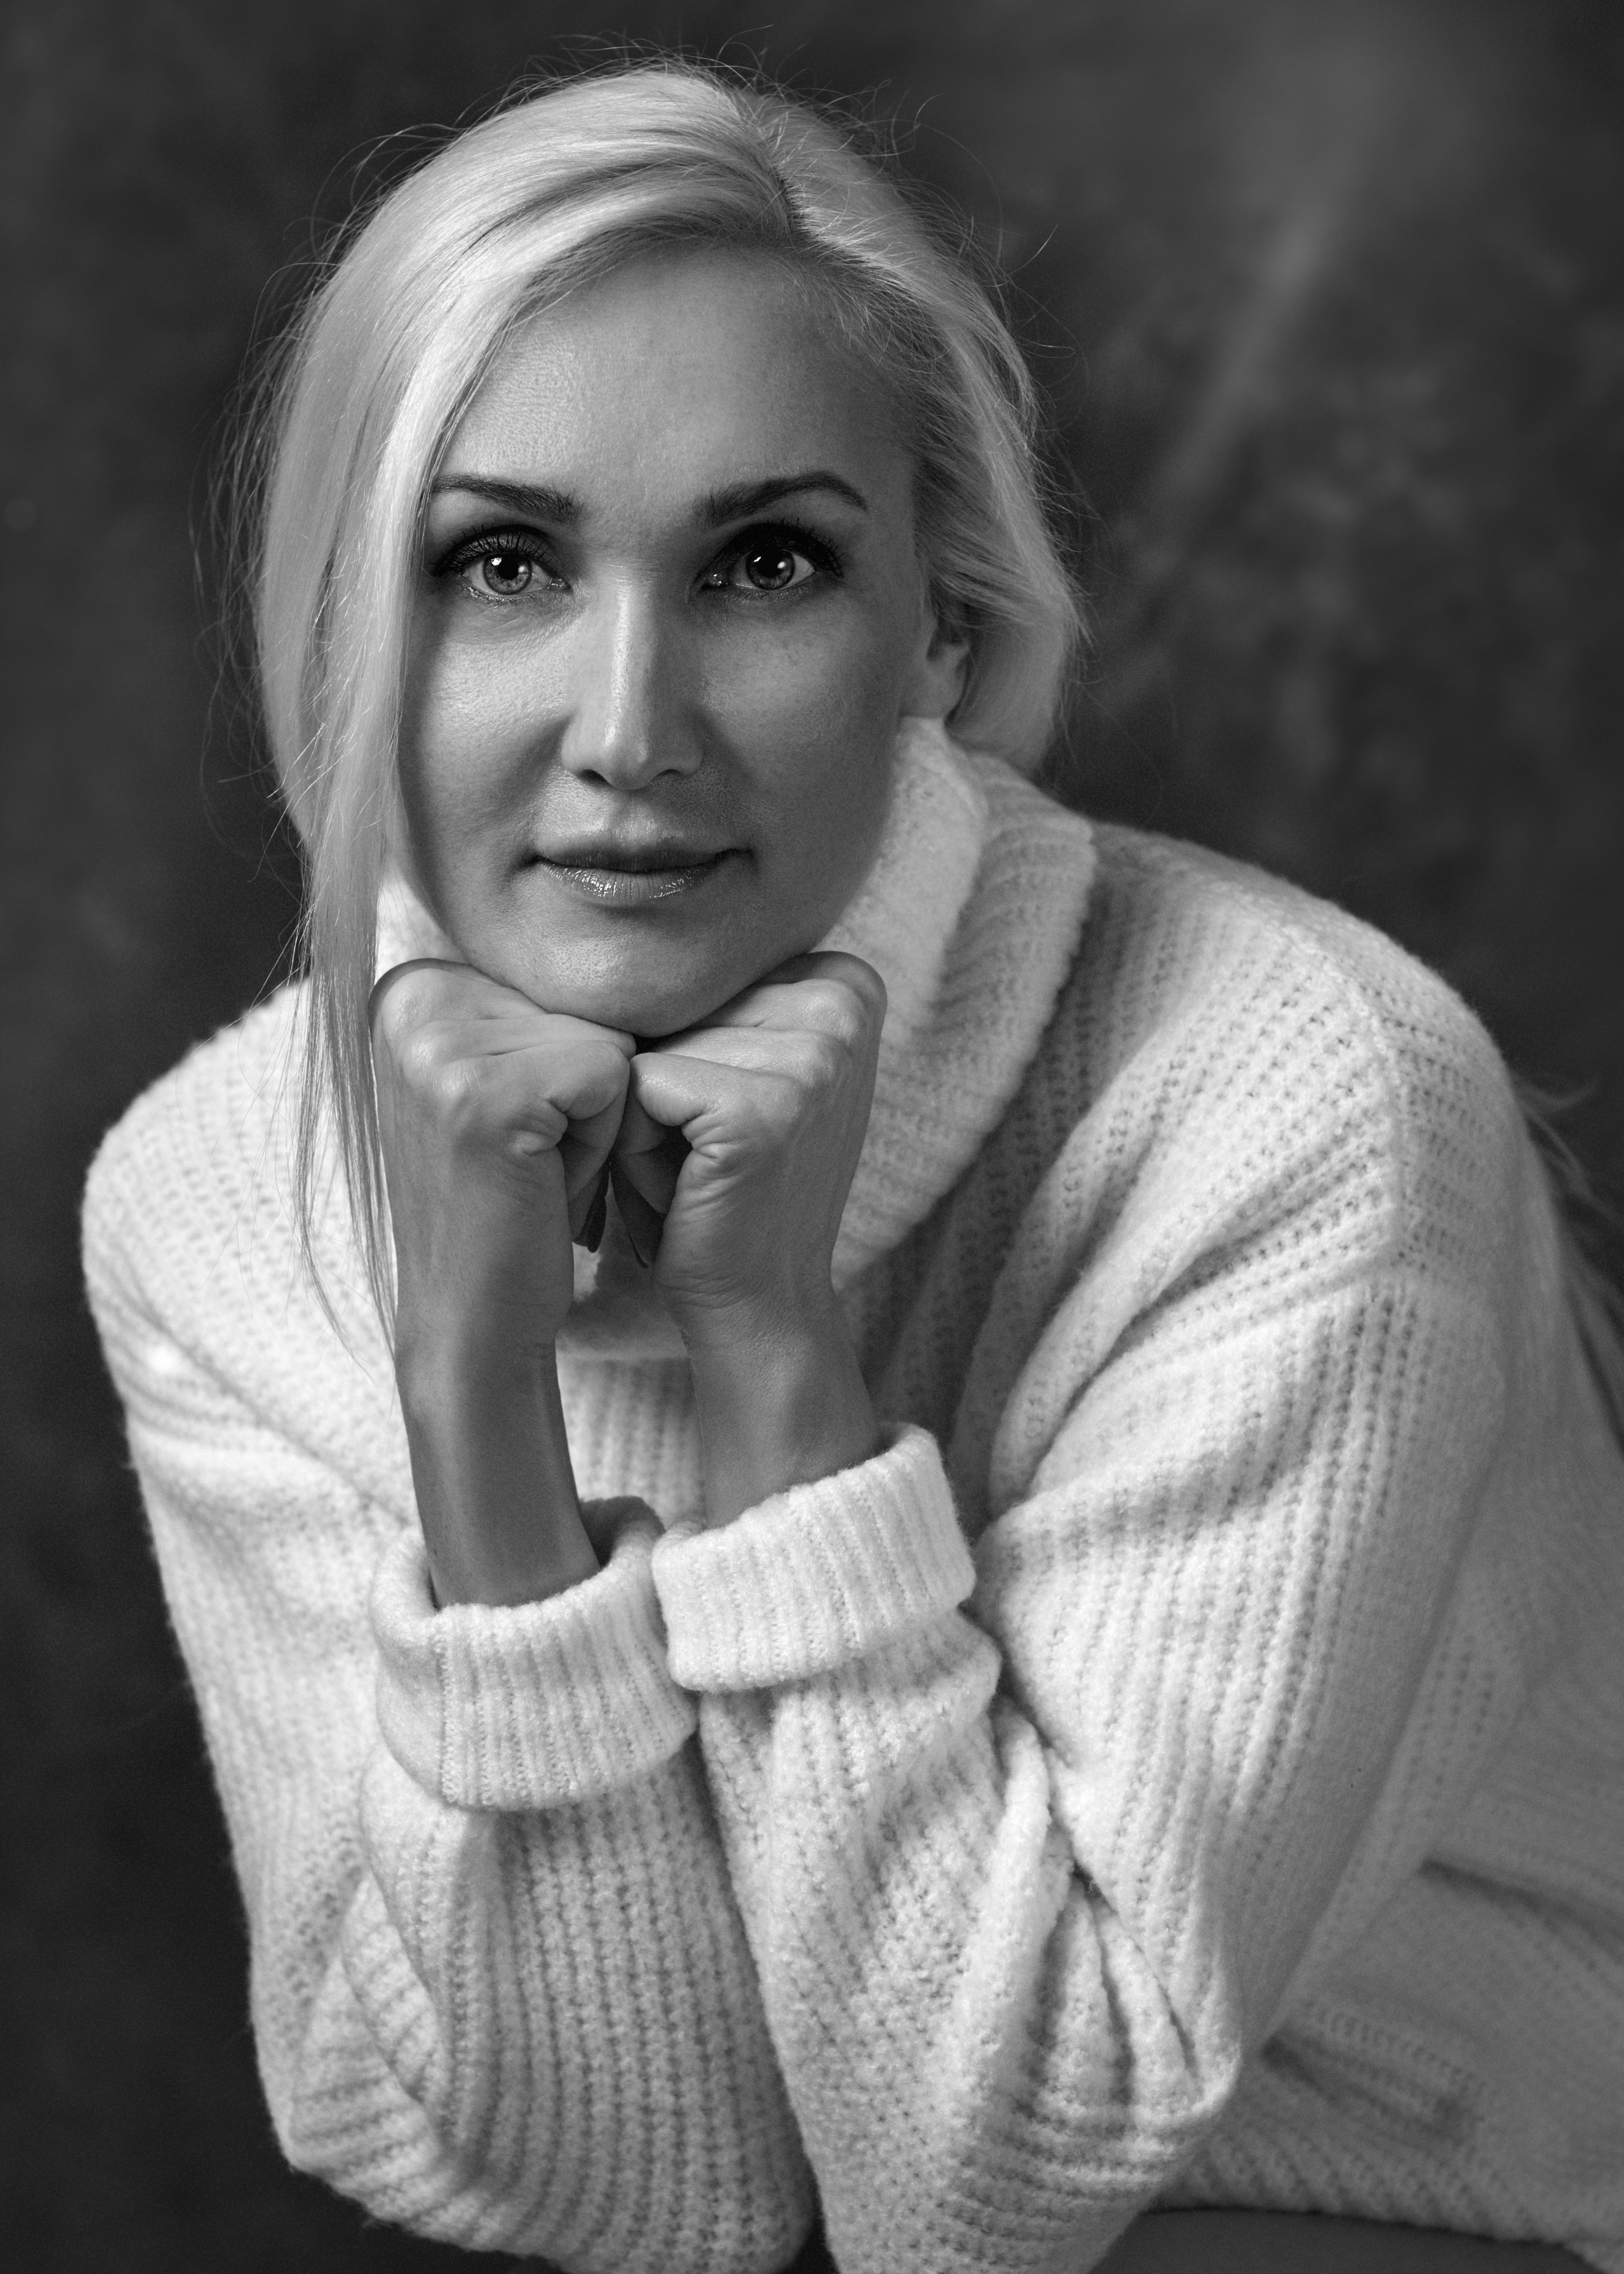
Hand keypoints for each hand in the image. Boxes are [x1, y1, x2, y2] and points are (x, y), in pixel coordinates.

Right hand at [371, 960, 632, 1362]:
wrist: (472, 1317)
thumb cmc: (506, 1200)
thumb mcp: (498, 1079)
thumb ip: (523, 1007)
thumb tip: (607, 908)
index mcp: (410, 984)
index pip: (558, 983)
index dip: (564, 1064)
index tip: (515, 1130)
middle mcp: (412, 997)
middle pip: (585, 1003)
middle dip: (584, 1091)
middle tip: (530, 1160)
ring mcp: (442, 1043)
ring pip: (608, 1039)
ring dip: (596, 1120)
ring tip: (537, 1172)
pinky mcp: (487, 1094)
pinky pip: (614, 1077)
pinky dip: (601, 1144)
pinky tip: (545, 1185)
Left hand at [613, 953, 886, 1521]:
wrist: (754, 1303)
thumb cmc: (716, 1186)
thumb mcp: (724, 1065)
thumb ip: (703, 996)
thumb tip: (600, 909)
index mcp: (842, 977)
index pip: (695, 971)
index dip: (676, 1044)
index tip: (719, 1113)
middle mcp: (841, 999)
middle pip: (670, 1000)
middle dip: (653, 1077)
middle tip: (699, 1152)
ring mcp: (812, 1052)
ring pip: (645, 1042)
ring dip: (637, 1113)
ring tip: (690, 1168)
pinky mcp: (766, 1107)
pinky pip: (637, 1088)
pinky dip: (632, 1144)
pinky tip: (681, 1186)